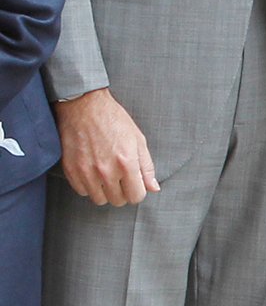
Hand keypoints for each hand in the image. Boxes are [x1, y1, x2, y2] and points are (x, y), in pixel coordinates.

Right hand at [55, 87, 158, 205]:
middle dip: (122, 192)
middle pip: (118, 200)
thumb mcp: (137, 139)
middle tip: (119, 178)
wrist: (83, 105)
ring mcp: (86, 171)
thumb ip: (146, 167)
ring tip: (105, 175)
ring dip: (104, 191)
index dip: (137, 192)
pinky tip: (91, 171)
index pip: (136, 196)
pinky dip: (87, 185)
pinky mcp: (71, 170)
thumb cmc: (112, 119)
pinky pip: (82, 191)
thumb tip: (153, 188)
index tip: (134, 184)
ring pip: (99, 199)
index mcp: (126, 162)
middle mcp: (106, 170)